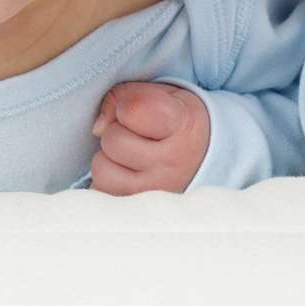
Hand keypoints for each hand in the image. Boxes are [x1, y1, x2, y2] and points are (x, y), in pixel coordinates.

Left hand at [90, 82, 209, 194]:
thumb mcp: (163, 95)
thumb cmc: (177, 121)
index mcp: (181, 123)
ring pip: (103, 170)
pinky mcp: (142, 210)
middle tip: (134, 135)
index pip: (134, 109)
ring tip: (128, 156)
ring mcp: (158, 189)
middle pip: (113, 141)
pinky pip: (103, 193)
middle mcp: (172, 161)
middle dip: (115, 133)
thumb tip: (97, 128)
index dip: (126, 106)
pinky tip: (126, 174)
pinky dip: (108, 181)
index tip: (139, 111)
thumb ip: (125, 97)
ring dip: (108, 160)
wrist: (208, 156)